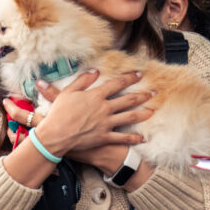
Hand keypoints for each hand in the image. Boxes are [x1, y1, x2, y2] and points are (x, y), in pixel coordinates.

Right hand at [2, 70, 153, 157]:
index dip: (129, 78)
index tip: (139, 74)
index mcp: (96, 96)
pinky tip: (143, 138)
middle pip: (128, 100)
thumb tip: (95, 71)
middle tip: (153, 92)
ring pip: (129, 117)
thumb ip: (82, 80)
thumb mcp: (67, 92)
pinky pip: (122, 138)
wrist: (56, 135)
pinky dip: (133, 138)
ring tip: (153, 110)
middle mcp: (104, 108)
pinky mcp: (105, 137)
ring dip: (143, 113)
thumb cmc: (59, 113)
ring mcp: (106, 123)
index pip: (117, 84)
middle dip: (142, 95)